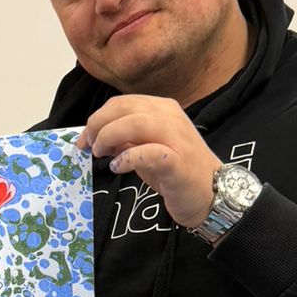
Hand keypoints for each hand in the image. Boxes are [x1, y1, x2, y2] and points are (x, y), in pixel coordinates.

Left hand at [79, 95, 220, 229]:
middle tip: (89, 146)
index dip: (97, 118)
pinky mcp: (177, 161)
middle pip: (124, 107)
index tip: (84, 139)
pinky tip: (118, 168)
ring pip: (135, 123)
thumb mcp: (146, 149)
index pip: (122, 102)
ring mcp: (176, 138)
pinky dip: (127, 158)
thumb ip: (126, 139)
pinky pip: (147, 152)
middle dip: (98, 125)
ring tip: (101, 154)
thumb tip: (97, 136)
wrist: (212, 194)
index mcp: (162, 109)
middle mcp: (170, 117)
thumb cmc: (177, 171)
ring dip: (110, 137)